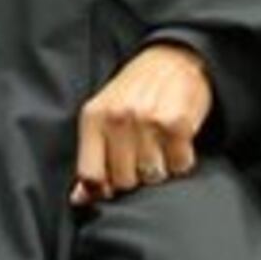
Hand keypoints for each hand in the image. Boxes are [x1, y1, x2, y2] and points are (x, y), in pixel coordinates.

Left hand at [71, 42, 212, 205]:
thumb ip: (91, 157)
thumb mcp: (102, 115)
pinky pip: (179, 165)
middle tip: (141, 157)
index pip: (90, 174)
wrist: (173, 60)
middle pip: (124, 181)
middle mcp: (117, 118)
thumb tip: (80, 199)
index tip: (112, 183)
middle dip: (134, 177)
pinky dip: (181, 160)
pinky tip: (176, 143)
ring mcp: (148, 120)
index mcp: (93, 117)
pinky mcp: (177, 123)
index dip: (102, 188)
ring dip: (159, 169)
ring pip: (153, 176)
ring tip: (158, 147)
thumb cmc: (133, 93)